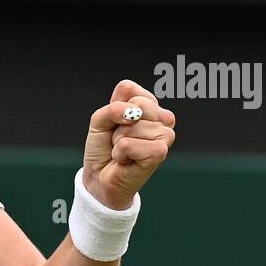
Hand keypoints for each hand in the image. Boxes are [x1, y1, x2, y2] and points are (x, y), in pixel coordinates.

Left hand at [82, 79, 175, 208]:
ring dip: (118, 141)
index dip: (113, 107)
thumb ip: (113, 108)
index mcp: (150, 105)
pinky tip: (126, 160)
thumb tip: (133, 113)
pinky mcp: (160, 152)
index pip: (128, 88)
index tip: (115, 124)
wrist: (100, 177)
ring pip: (132, 126)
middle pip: (135, 105)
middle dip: (117, 124)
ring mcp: (165, 135)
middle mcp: (163, 118)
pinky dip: (120, 152)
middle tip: (118, 139)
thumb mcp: (100, 120)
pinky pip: (130, 144)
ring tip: (123, 150)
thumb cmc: (103, 147)